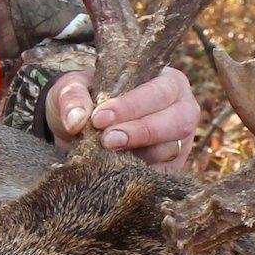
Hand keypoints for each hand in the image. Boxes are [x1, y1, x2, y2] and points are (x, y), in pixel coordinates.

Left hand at [47, 65, 200, 172]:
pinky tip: (115, 171)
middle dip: (141, 132)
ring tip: (106, 155)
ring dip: (138, 154)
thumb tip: (77, 120)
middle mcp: (182, 109)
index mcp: (167, 81)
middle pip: (177, 121)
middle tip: (107, 140)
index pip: (158, 91)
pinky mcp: (173, 166)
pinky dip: (140, 173)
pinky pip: (164, 173)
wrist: (84, 129)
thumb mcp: (73, 88)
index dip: (131, 106)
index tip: (100, 118)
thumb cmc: (87, 99)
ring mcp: (181, 140)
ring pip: (170, 149)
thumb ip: (72, 97)